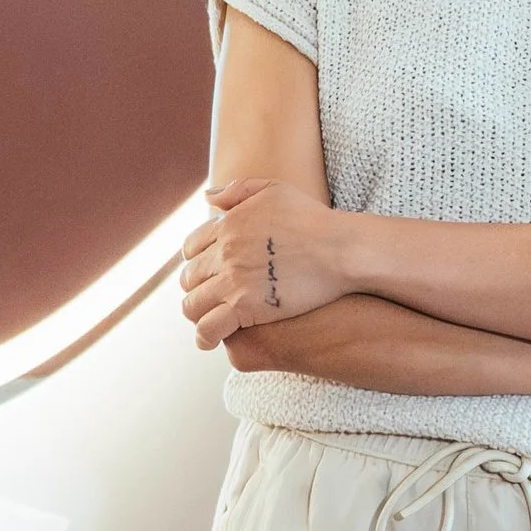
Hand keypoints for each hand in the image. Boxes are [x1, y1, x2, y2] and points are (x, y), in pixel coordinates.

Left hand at [179, 176, 350, 349]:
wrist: (339, 249)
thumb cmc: (314, 220)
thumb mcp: (274, 191)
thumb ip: (238, 191)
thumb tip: (208, 199)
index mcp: (227, 226)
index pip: (191, 249)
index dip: (197, 262)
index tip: (208, 272)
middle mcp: (223, 252)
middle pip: (190, 277)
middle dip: (197, 288)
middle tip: (209, 298)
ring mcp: (232, 280)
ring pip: (193, 304)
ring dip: (198, 313)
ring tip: (207, 320)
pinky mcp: (244, 307)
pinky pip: (209, 327)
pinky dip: (206, 335)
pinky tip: (210, 340)